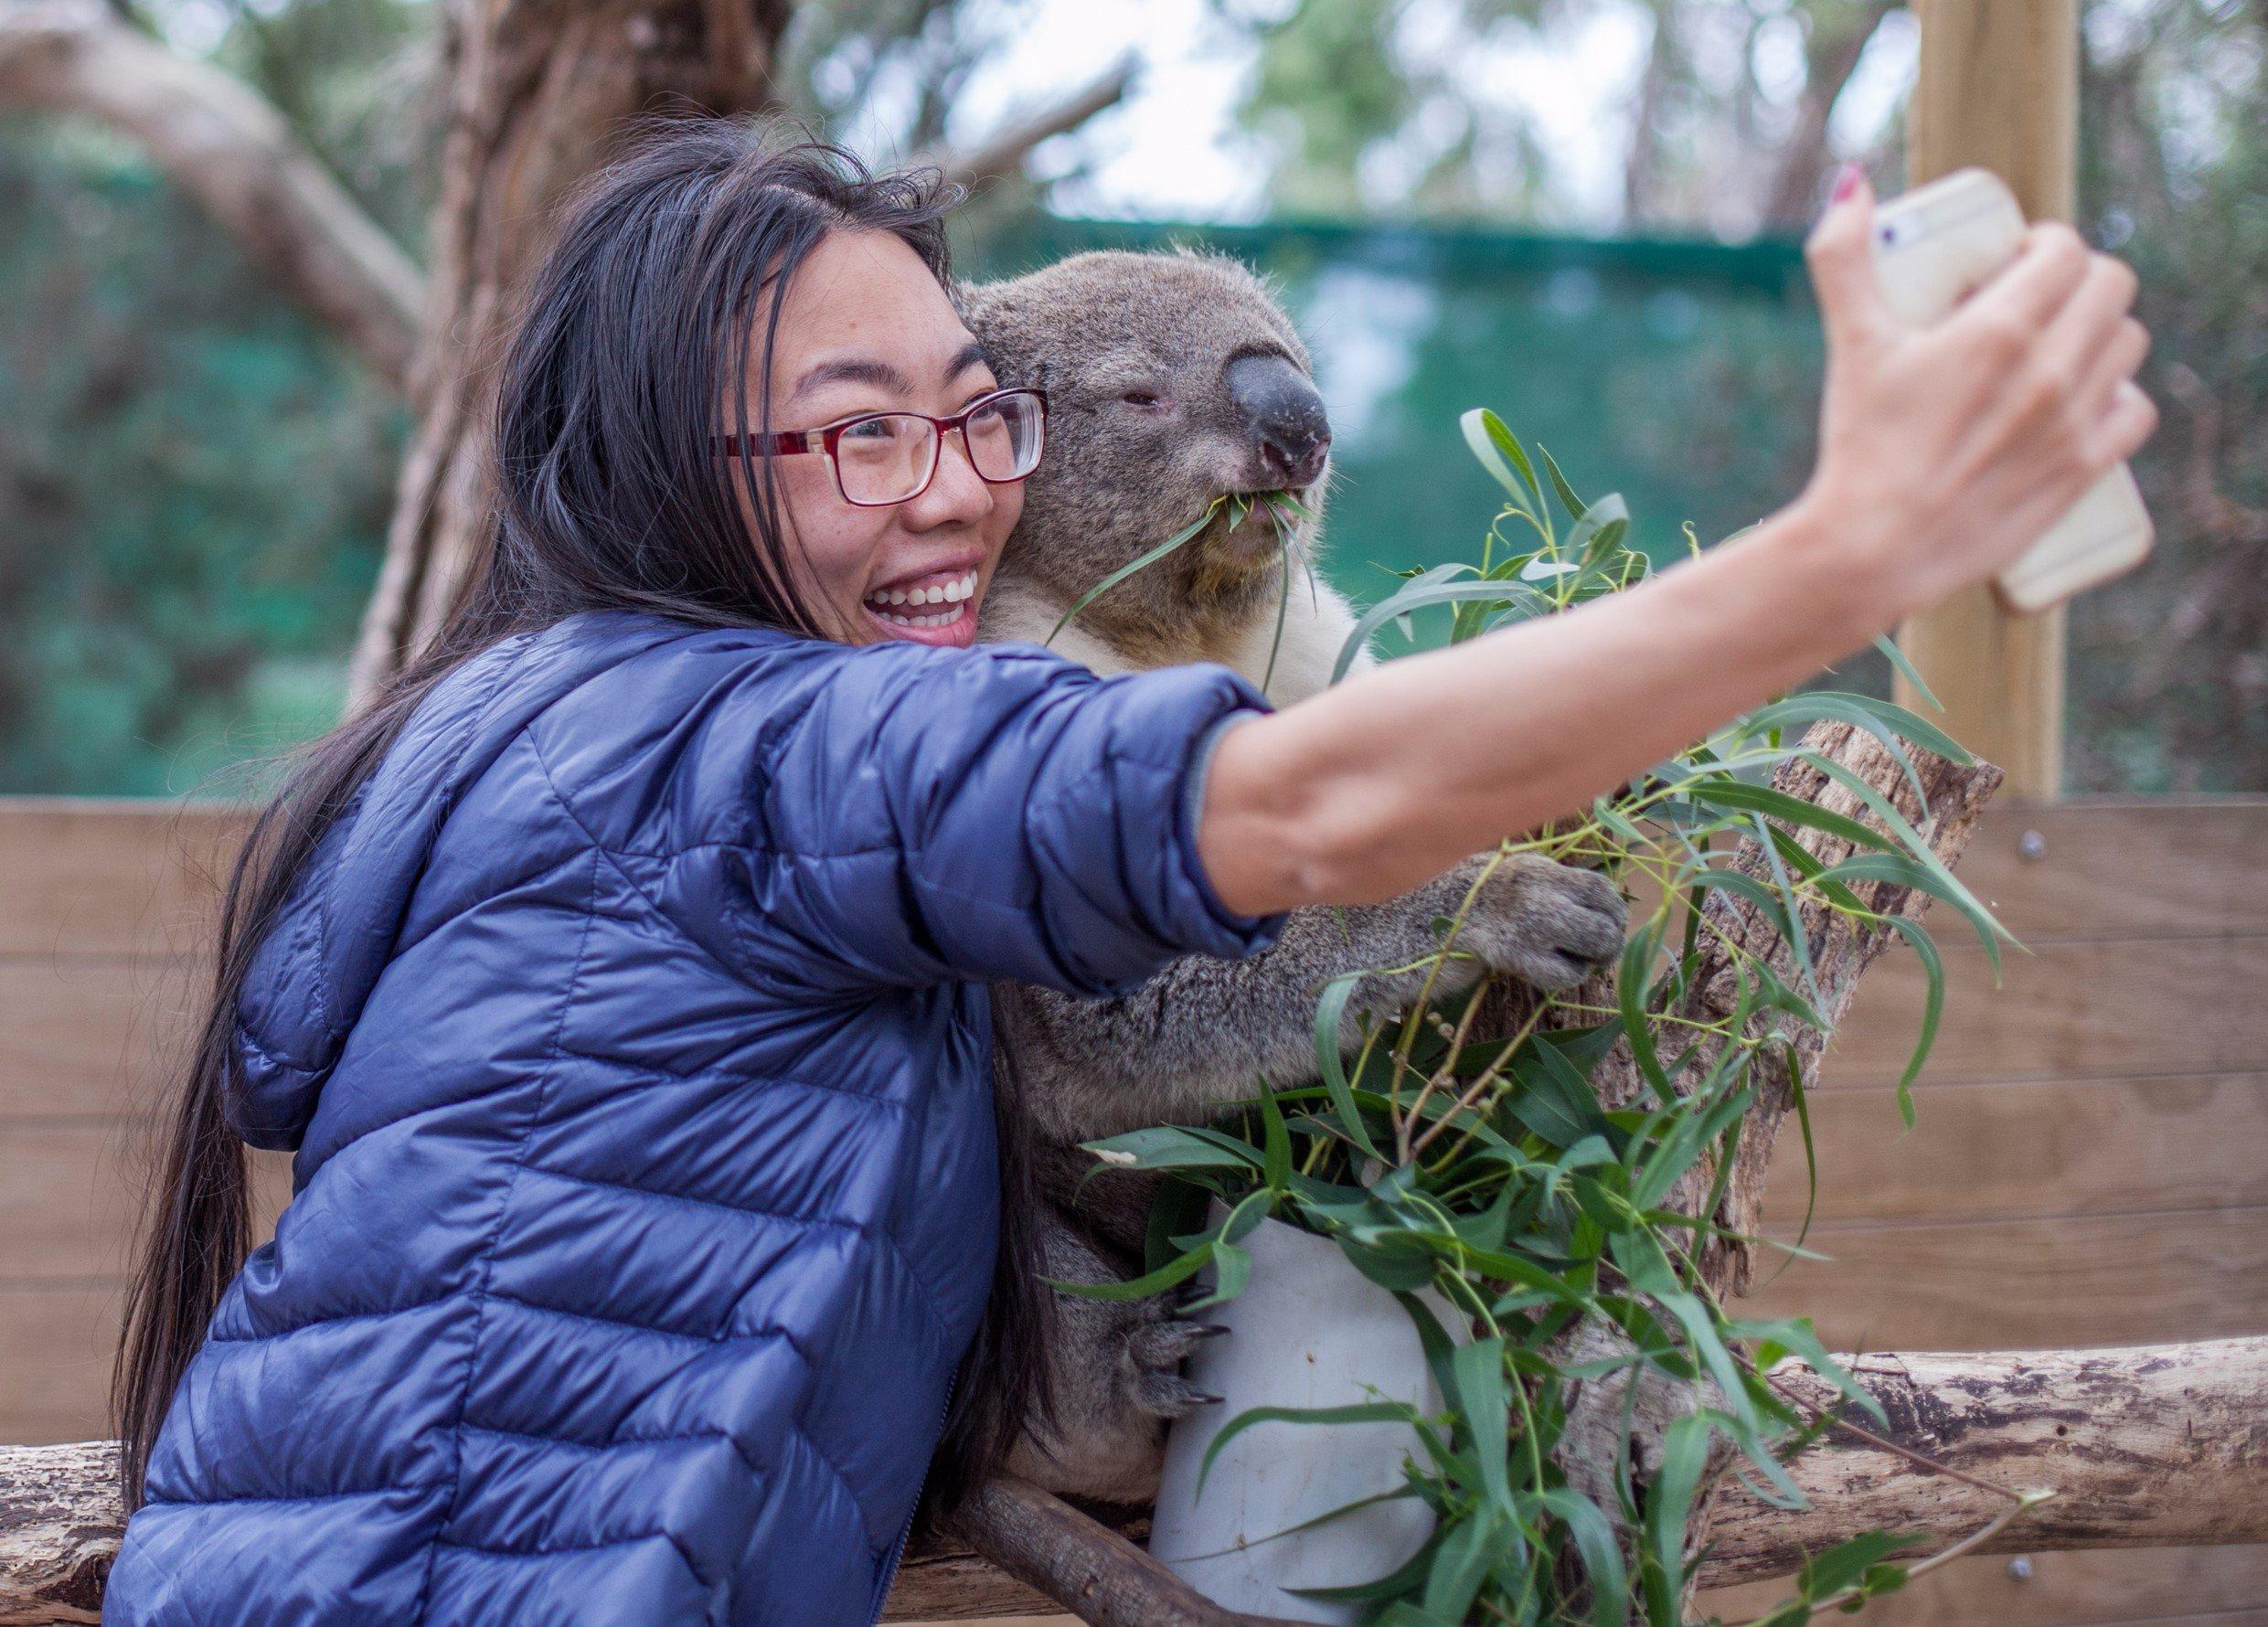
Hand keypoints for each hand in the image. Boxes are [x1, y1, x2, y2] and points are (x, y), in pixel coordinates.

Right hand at [1796, 168, 2158, 619]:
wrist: (1873, 549)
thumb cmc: (1859, 446)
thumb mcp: (1851, 344)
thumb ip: (1843, 257)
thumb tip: (1851, 181)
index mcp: (1998, 330)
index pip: (2065, 251)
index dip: (2045, 244)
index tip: (2016, 260)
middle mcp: (2048, 371)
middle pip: (2112, 286)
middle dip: (2080, 279)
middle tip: (2038, 299)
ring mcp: (2071, 422)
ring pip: (2128, 342)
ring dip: (2100, 332)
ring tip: (2056, 347)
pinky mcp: (2081, 470)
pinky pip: (2136, 411)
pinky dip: (2117, 396)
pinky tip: (2079, 398)